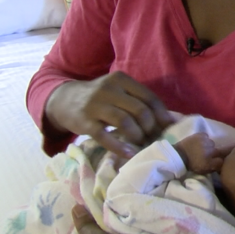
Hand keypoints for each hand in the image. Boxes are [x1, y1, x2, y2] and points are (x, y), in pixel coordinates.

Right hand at [45, 71, 174, 157]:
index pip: (149, 97)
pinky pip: (105, 136)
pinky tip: (129, 154)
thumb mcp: (118, 92)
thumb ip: (138, 101)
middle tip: (153, 139)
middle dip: (150, 128)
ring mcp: (95, 105)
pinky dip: (119, 147)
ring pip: (125, 121)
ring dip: (137, 136)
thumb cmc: (100, 98)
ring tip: (141, 144)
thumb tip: (170, 119)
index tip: (169, 128)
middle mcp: (109, 89)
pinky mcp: (84, 122)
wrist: (64, 100)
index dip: (162, 115)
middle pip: (139, 110)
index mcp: (121, 80)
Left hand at [173, 133, 232, 173]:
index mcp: (212, 160)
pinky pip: (205, 136)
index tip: (225, 156)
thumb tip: (223, 161)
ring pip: (211, 142)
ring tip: (201, 148)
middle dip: (214, 151)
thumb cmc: (191, 165)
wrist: (178, 156)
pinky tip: (198, 143)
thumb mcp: (204, 169)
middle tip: (206, 154)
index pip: (224, 157)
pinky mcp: (200, 134)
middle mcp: (212, 149)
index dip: (225, 156)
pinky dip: (203, 139)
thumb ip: (215, 166)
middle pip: (218, 149)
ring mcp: (206, 141)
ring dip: (208, 145)